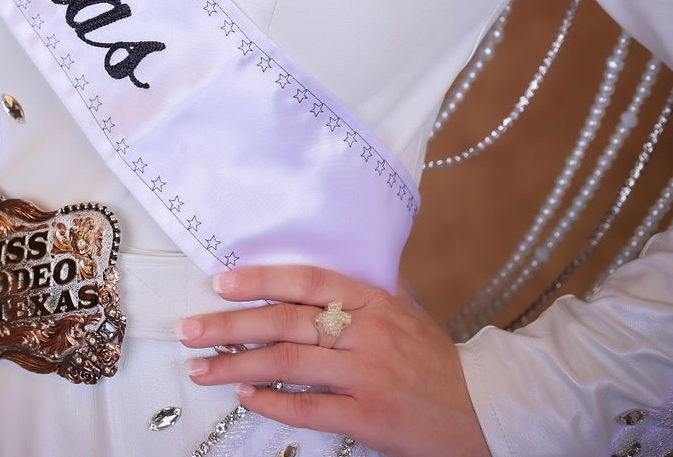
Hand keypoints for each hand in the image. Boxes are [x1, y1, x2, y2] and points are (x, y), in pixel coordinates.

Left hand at [177, 264, 490, 456]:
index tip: (220, 282)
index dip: (261, 278)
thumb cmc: (438, 360)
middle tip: (189, 329)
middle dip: (230, 325)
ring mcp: (367, 377)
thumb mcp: (408, 311)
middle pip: (286, 321)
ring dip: (236, 365)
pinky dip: (272, 401)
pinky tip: (244, 396)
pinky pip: (309, 408)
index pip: (308, 280)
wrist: (485, 408)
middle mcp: (368, 333)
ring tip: (200, 368)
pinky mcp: (369, 419)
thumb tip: (340, 256)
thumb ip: (371, 287)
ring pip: (289, 362)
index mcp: (375, 300)